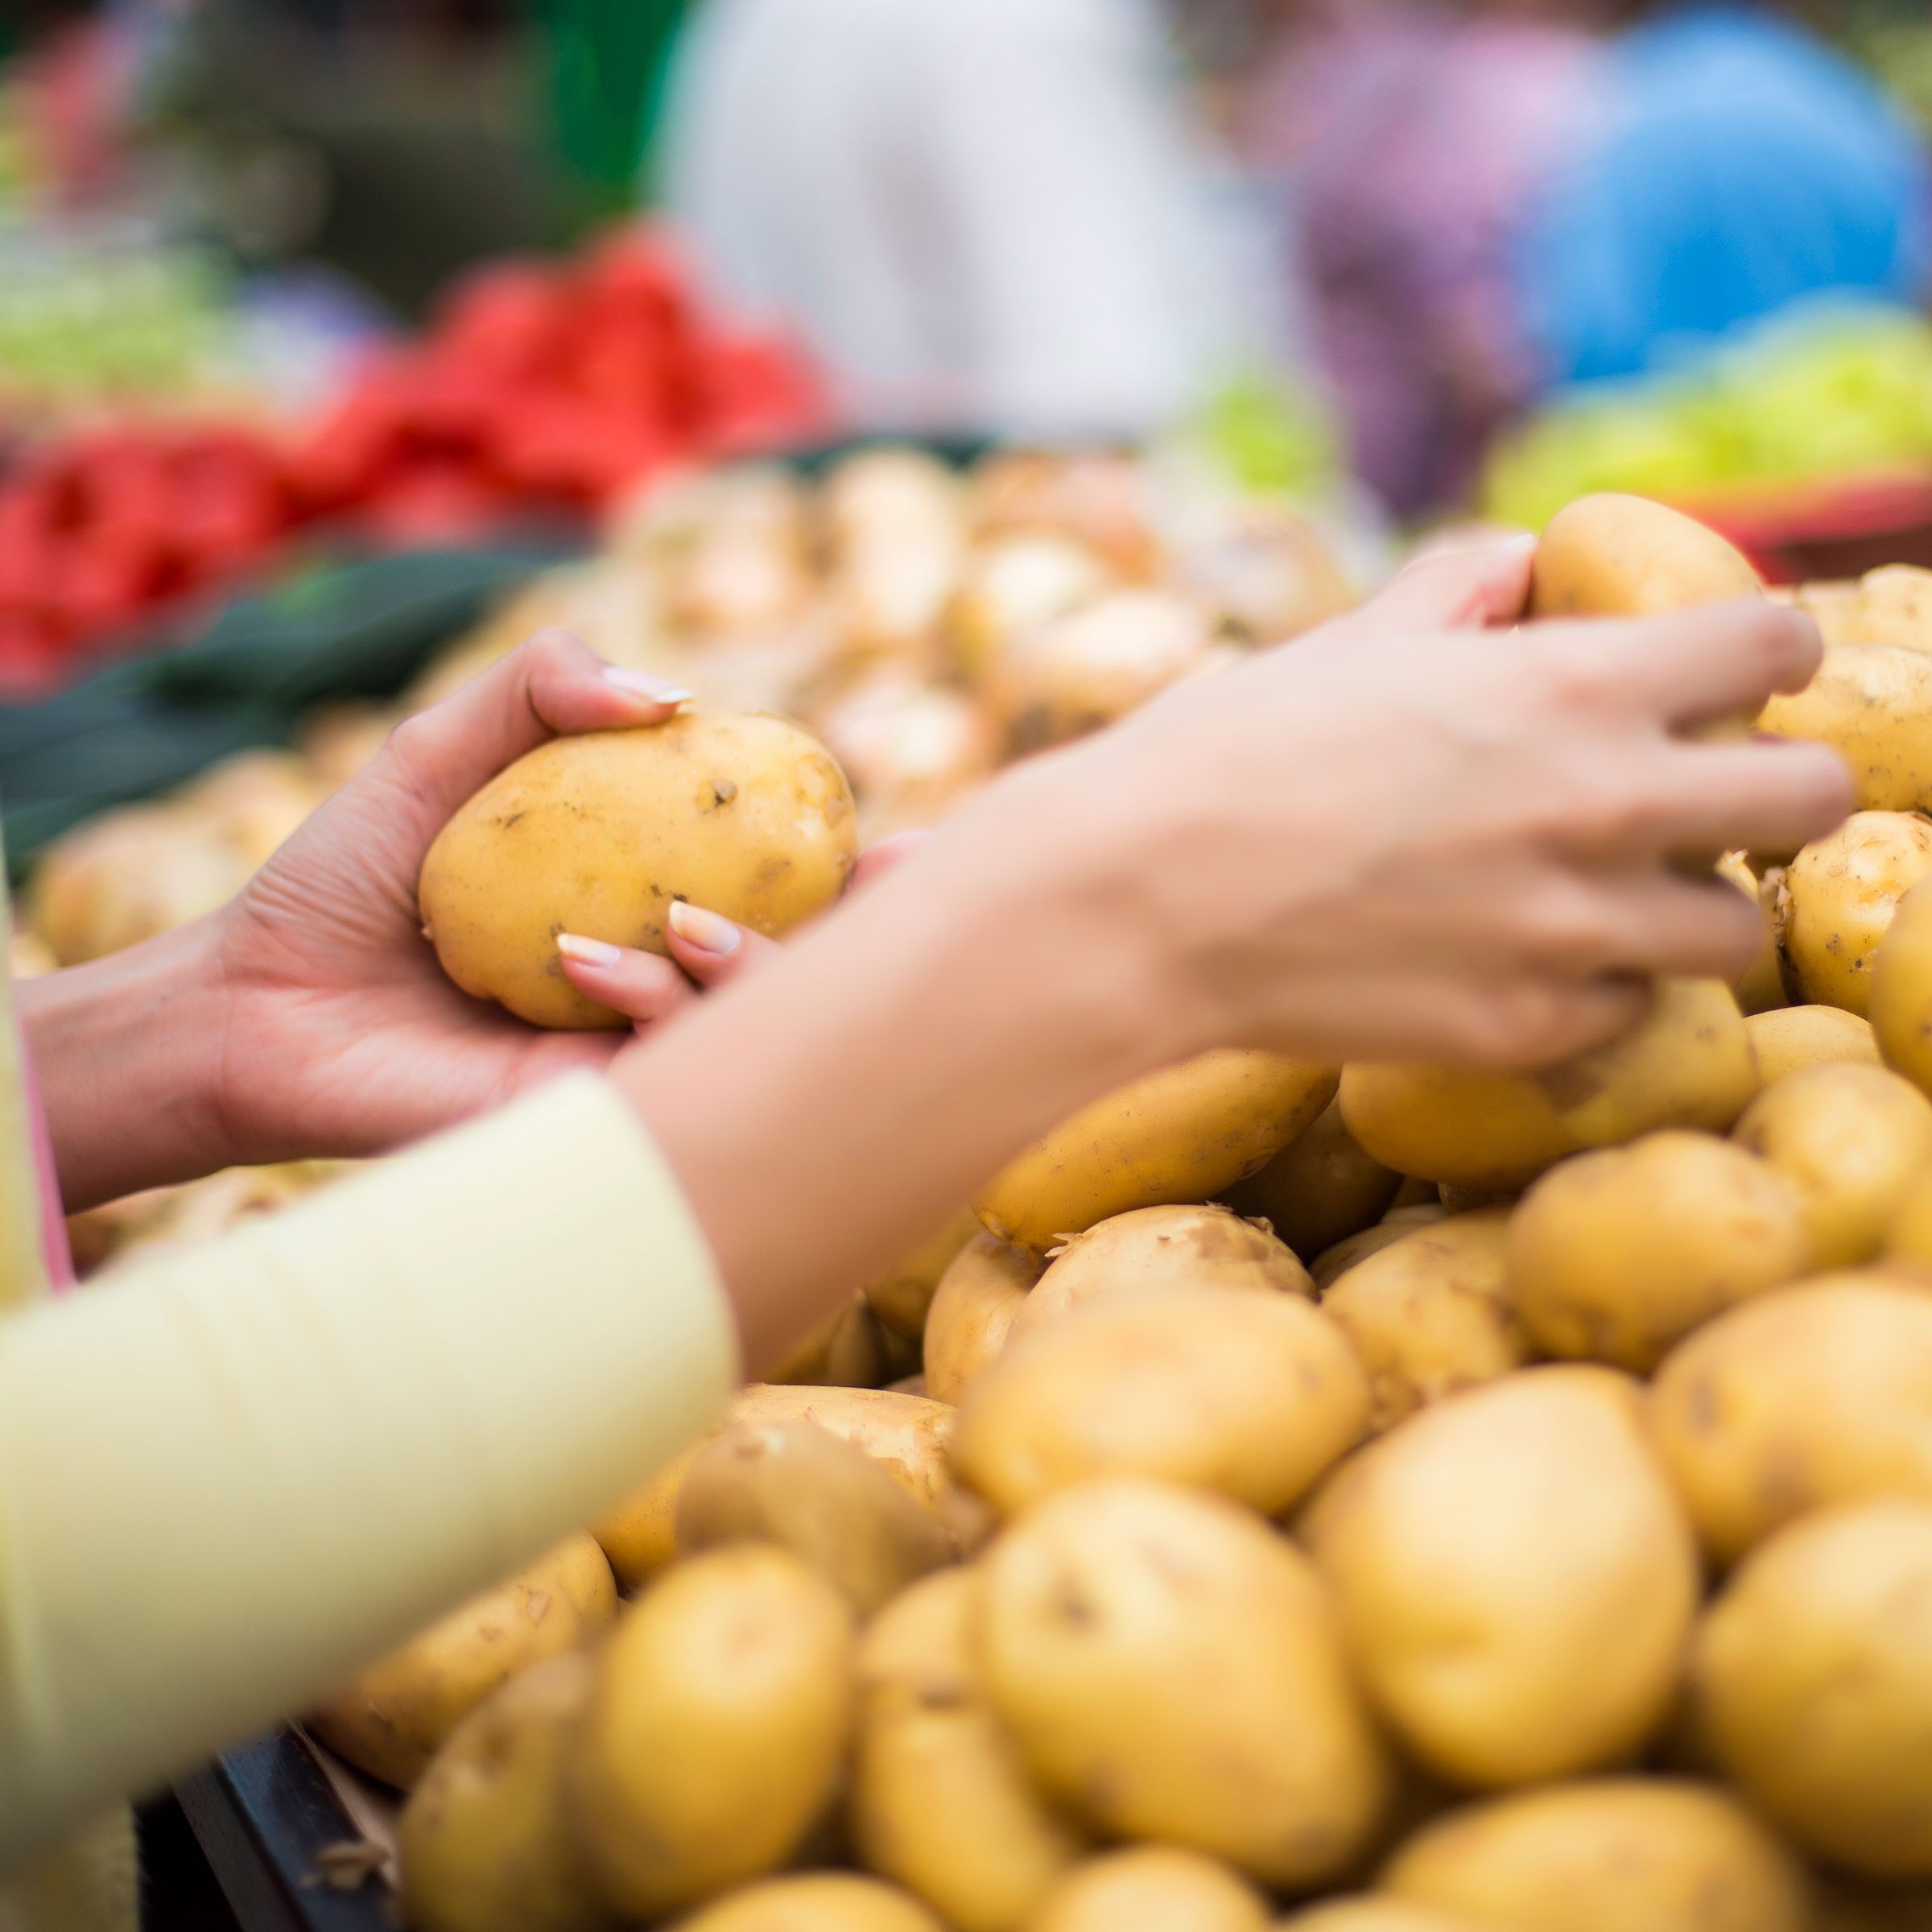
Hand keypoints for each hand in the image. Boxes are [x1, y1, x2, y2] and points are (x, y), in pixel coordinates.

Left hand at [23, 628, 905, 1208]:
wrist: (257, 1004)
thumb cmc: (347, 878)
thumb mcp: (442, 750)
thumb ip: (543, 685)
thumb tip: (672, 696)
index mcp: (644, 906)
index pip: (778, 892)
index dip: (857, 867)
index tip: (906, 830)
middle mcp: (659, 985)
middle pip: (808, 966)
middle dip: (876, 928)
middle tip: (906, 873)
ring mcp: (636, 1057)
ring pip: (760, 1022)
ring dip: (751, 963)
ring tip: (680, 917)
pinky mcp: (598, 1119)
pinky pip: (675, 1068)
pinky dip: (655, 1004)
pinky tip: (582, 963)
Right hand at [1057, 537, 1853, 1065]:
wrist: (1141, 902)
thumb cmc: (1229, 753)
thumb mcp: (1351, 643)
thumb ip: (1459, 591)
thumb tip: (1516, 565)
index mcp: (1574, 684)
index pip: (1777, 641)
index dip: (1765, 650)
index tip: (1733, 674)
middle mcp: (1607, 805)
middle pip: (1812, 798)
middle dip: (1775, 788)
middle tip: (1703, 797)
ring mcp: (1577, 930)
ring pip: (1739, 928)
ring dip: (1688, 904)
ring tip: (1606, 895)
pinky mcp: (1530, 1029)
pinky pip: (1626, 1006)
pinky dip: (1592, 984)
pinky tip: (1516, 961)